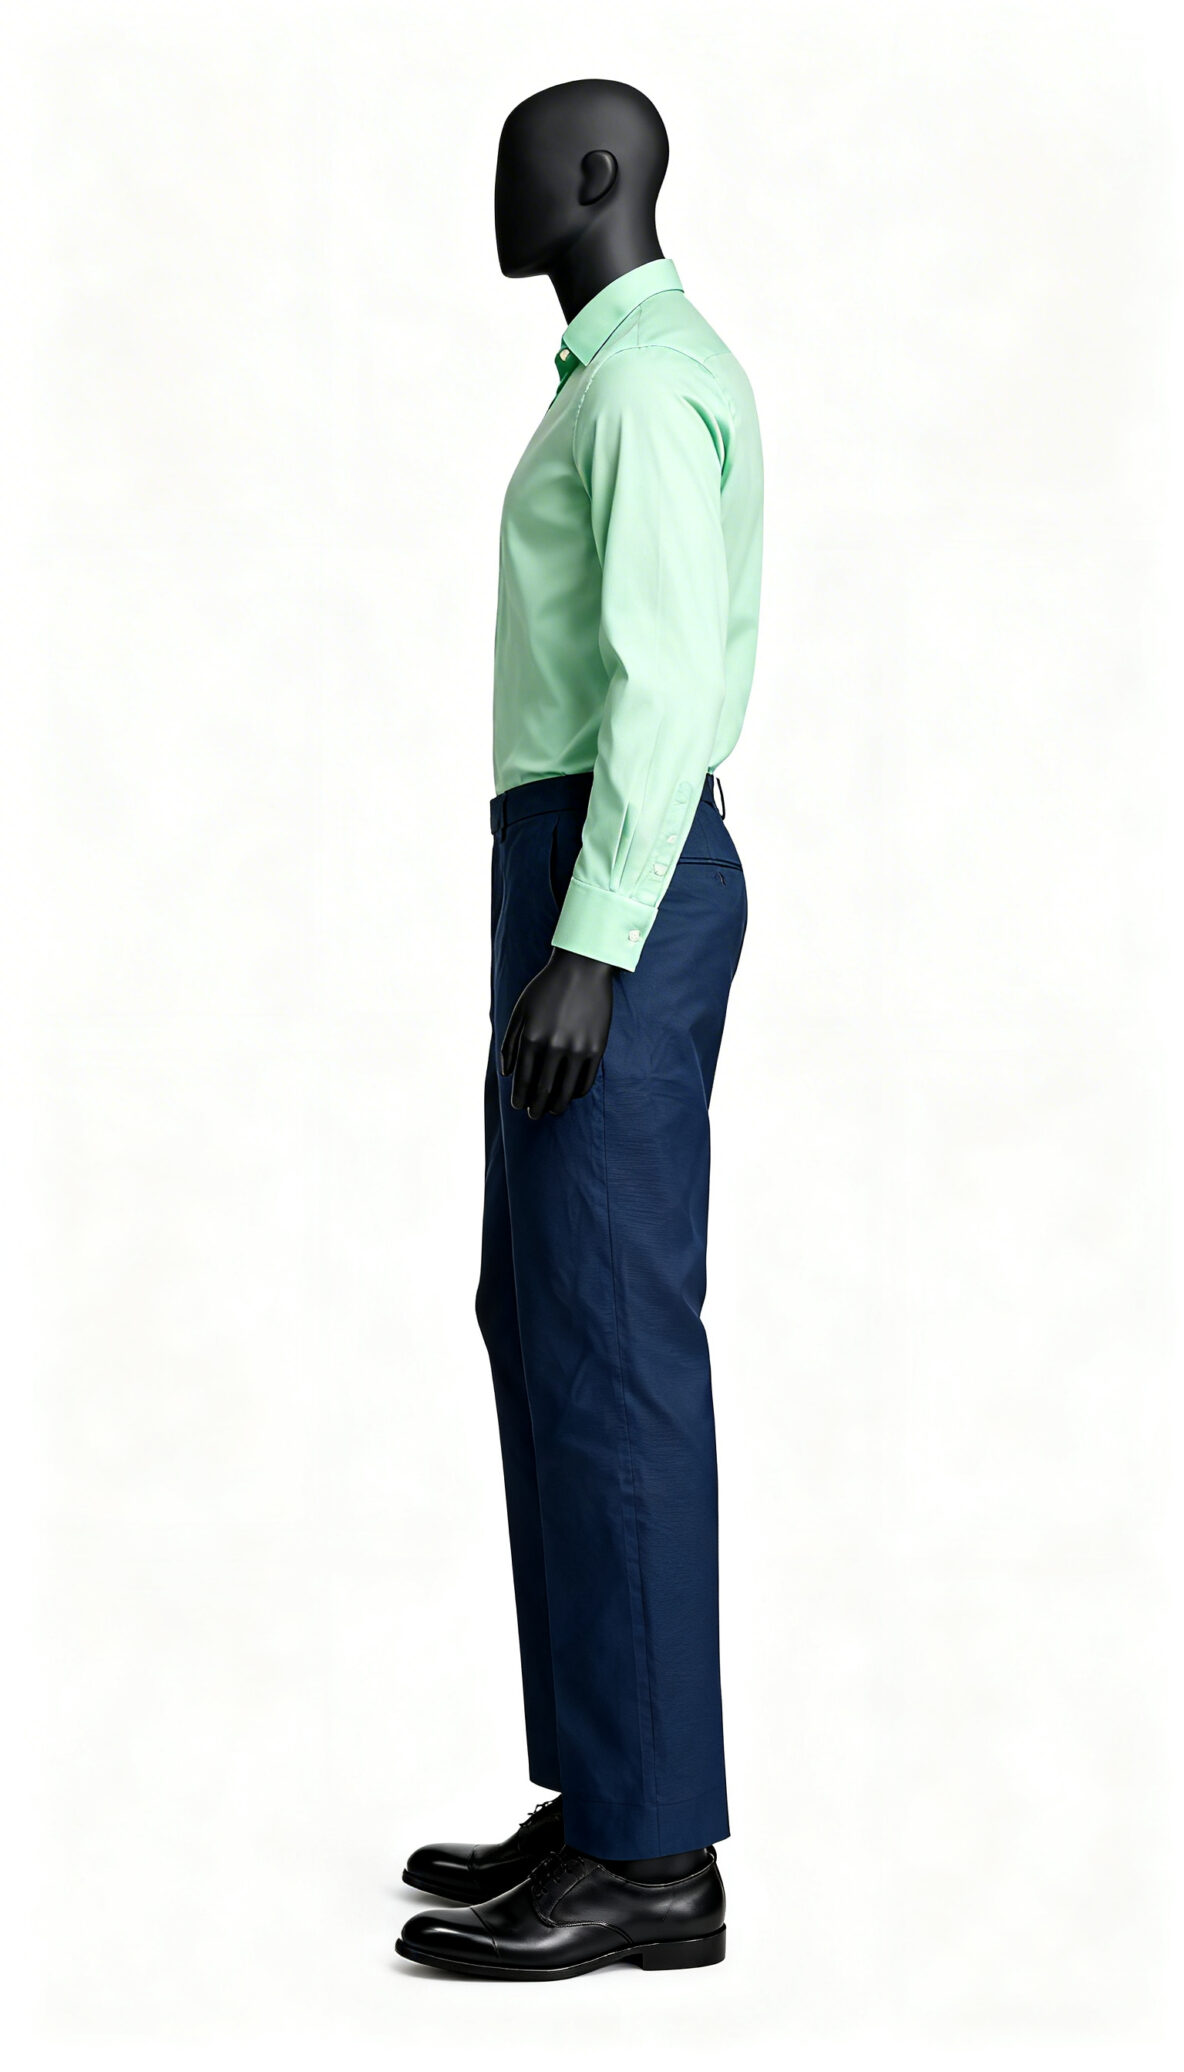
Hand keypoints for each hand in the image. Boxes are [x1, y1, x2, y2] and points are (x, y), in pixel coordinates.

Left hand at [499, 948, 614, 1119]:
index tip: (519, 1105)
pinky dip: (577, 1092)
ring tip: (553, 1110)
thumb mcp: (520, 1011)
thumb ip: (510, 1043)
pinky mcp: (597, 1048)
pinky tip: (571, 1094)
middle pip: (543, 1091)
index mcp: (532, 1038)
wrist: (582, 968)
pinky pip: (586, 1081)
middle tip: (534, 1115)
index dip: (520, 1097)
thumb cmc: (547, 988)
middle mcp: (554, 1047)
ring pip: (566, 1091)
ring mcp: (578, 1049)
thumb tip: (507, 1074)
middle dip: (536, 1107)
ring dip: (557, 1106)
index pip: (523, 1081)